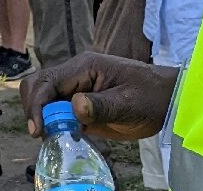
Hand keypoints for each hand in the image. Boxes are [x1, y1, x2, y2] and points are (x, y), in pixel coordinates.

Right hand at [20, 52, 178, 139]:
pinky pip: (56, 107)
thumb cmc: (152, 98)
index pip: (48, 81)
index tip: (38, 130)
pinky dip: (51, 120)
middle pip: (38, 84)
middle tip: (41, 134)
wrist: (169, 99)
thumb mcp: (129, 104)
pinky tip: (60, 135)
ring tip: (50, 136)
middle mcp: (74, 73)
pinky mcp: (80, 100)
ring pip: (43, 94)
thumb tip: (74, 106)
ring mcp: (76, 86)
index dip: (38, 104)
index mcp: (84, 67)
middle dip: (33, 107)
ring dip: (40, 113)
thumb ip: (101, 105)